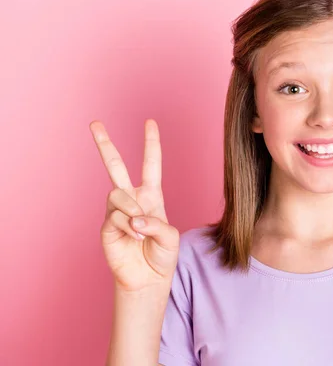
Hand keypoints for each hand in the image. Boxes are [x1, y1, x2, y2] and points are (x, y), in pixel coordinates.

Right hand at [90, 119, 179, 291]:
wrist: (148, 279)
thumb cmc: (162, 255)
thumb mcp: (170, 236)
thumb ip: (156, 223)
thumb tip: (133, 217)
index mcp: (151, 195)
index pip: (151, 164)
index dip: (151, 143)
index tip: (150, 122)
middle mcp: (132, 199)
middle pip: (115, 166)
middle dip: (104, 144)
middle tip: (95, 123)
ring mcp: (117, 212)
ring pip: (117, 193)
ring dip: (132, 210)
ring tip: (141, 230)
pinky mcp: (106, 226)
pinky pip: (115, 216)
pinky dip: (129, 226)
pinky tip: (135, 237)